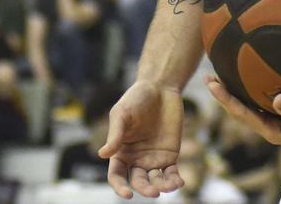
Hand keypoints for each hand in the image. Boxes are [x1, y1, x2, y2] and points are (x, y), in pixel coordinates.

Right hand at [99, 81, 184, 198]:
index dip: (119, 187)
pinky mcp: (170, 154)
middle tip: (153, 192)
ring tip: (169, 186)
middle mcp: (136, 159)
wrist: (161, 88)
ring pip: (156, 181)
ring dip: (162, 187)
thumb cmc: (136, 98)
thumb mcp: (122, 114)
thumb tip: (102, 154)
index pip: (116, 176)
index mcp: (120, 152)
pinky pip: (171, 173)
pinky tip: (178, 182)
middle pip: (138, 182)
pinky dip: (174, 180)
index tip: (127, 194)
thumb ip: (115, 134)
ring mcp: (153, 158)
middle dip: (145, 189)